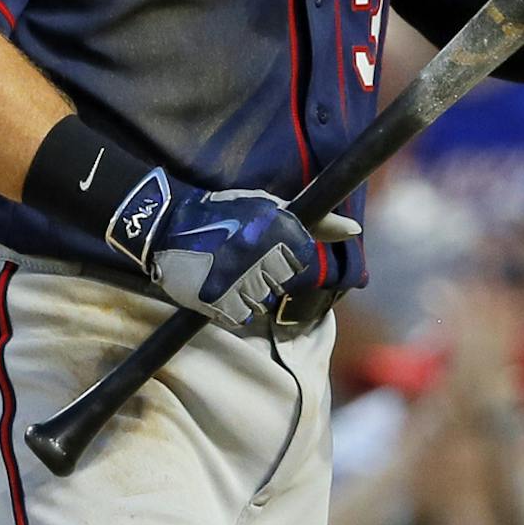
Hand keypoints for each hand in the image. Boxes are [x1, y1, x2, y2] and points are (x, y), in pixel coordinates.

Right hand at [108, 170, 358, 328]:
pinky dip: (230, 307)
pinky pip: (239, 317)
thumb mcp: (269, 206)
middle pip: (278, 287)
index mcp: (279, 234)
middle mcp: (264, 259)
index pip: (296, 267)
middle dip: (262, 276)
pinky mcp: (219, 302)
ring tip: (226, 271)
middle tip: (237, 258)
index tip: (258, 247)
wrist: (168, 223)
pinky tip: (219, 286)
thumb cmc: (225, 211)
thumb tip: (355, 229)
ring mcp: (240, 283)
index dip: (278, 259)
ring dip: (246, 294)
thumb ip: (315, 223)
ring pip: (260, 304)